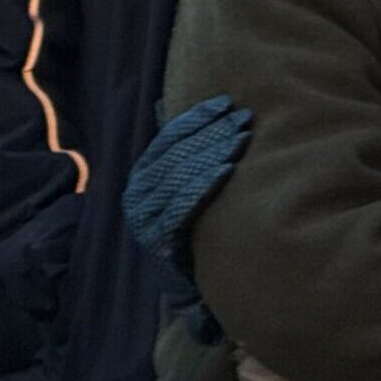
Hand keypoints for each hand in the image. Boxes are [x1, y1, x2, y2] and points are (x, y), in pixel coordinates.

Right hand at [122, 96, 251, 280]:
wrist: (180, 278)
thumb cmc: (185, 224)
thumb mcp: (177, 187)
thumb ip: (175, 150)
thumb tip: (163, 104)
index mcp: (141, 175)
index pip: (167, 137)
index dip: (196, 117)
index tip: (225, 102)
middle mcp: (136, 193)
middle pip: (177, 153)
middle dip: (212, 132)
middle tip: (244, 118)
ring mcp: (144, 217)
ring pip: (180, 175)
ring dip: (213, 153)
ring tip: (242, 138)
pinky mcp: (157, 238)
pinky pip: (182, 206)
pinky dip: (204, 185)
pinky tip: (227, 170)